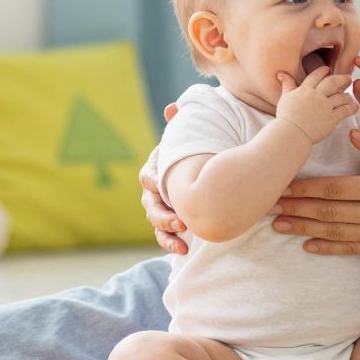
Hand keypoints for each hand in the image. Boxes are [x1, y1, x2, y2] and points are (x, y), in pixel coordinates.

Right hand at [139, 102, 186, 254]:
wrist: (212, 172)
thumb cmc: (199, 151)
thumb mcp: (193, 136)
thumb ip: (182, 123)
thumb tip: (173, 108)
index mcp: (158, 169)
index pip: (147, 175)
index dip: (152, 180)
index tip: (159, 185)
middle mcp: (156, 191)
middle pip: (150, 204)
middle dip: (161, 214)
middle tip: (178, 221)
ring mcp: (163, 209)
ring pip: (156, 223)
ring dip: (166, 232)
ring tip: (181, 239)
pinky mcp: (172, 224)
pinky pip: (165, 237)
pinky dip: (171, 244)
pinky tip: (184, 250)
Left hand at [271, 130, 359, 254]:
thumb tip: (350, 133)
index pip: (334, 188)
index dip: (305, 188)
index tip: (282, 185)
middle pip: (328, 211)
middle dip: (296, 208)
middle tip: (268, 205)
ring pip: (334, 232)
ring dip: (304, 229)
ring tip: (279, 225)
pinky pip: (350, 249)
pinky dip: (327, 248)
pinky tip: (307, 245)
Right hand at [274, 66, 355, 143]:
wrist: (291, 132)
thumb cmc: (286, 117)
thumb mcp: (285, 97)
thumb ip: (287, 84)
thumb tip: (280, 73)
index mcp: (306, 89)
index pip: (316, 76)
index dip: (322, 71)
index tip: (327, 69)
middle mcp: (317, 95)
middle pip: (332, 82)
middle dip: (341, 79)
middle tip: (348, 78)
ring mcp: (325, 106)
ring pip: (340, 96)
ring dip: (346, 95)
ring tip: (349, 96)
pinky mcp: (332, 118)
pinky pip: (345, 110)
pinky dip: (351, 108)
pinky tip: (354, 107)